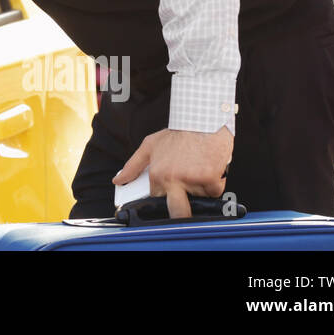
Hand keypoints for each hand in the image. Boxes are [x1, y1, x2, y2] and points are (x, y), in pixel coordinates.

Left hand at [113, 126, 232, 218]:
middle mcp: (173, 179)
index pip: (159, 199)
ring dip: (200, 188)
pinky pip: (215, 191)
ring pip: (200, 198)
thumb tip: (118, 181)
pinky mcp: (210, 179)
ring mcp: (192, 180)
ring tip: (197, 168)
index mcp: (157, 174)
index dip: (167, 196)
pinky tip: (209, 167)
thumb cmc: (177, 133)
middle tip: (187, 206)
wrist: (202, 120)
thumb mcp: (150, 145)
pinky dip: (215, 182)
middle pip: (178, 212)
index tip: (172, 193)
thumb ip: (132, 166)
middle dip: (182, 214)